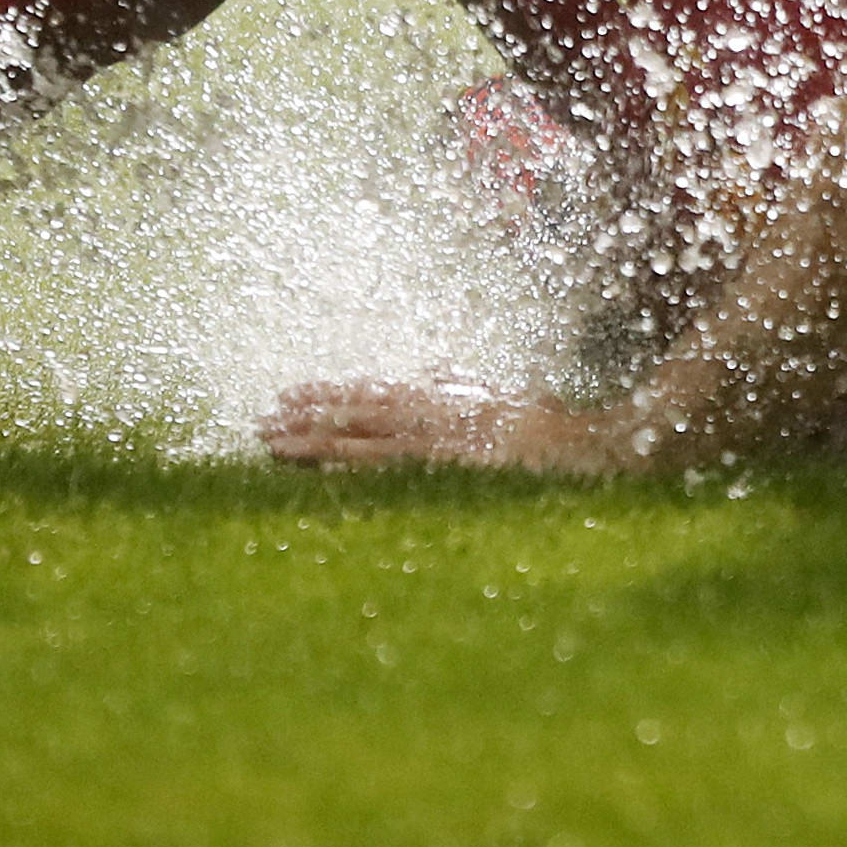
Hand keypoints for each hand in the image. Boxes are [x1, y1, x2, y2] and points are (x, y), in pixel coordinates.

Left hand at [260, 375, 657, 474]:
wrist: (585, 451)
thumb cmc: (548, 431)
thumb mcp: (502, 398)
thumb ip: (466, 386)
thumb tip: (441, 372)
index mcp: (441, 400)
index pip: (372, 394)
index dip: (329, 394)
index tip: (290, 393)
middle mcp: (433, 415)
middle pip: (356, 413)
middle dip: (308, 416)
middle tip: (262, 420)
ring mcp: (436, 444)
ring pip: (360, 440)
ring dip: (312, 442)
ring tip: (270, 442)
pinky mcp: (444, 470)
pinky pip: (385, 472)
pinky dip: (347, 471)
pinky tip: (316, 474)